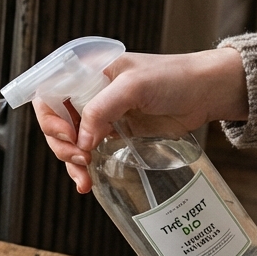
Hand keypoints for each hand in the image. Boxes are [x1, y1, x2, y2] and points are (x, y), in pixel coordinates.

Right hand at [36, 47, 247, 191]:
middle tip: (80, 160)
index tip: (68, 134)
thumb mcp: (134, 87)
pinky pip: (91, 152)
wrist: (207, 92)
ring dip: (71, 162)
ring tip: (84, 180)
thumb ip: (102, 109)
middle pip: (56, 122)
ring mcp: (102, 116)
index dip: (49, 116)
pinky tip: (88, 182)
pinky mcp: (116, 135)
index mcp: (88, 73)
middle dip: (61, 145)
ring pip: (71, 142)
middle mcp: (90, 94)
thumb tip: (82, 142)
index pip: (50, 92)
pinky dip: (86, 169)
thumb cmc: (174, 78)